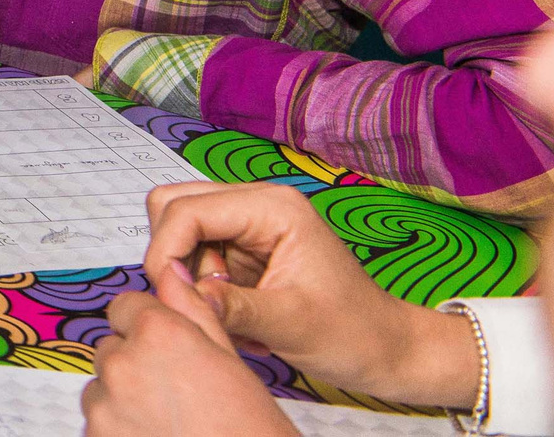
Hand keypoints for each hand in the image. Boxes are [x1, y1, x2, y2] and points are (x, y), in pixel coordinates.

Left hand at [82, 285, 293, 436]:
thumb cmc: (251, 432)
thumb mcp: (232, 364)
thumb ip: (193, 313)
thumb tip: (172, 271)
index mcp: (159, 334)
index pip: (125, 306)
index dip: (148, 327)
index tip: (168, 350)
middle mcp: (122, 363)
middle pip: (112, 347)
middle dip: (135, 365)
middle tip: (177, 397)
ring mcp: (104, 405)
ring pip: (101, 388)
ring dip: (123, 400)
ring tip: (168, 424)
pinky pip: (97, 423)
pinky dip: (118, 431)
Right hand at [139, 181, 477, 407]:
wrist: (386, 348)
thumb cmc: (353, 333)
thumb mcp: (290, 324)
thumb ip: (231, 305)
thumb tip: (175, 289)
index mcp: (272, 207)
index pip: (186, 210)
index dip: (167, 252)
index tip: (174, 297)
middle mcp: (256, 203)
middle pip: (173, 207)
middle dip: (175, 257)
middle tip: (203, 300)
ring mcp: (247, 224)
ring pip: (179, 231)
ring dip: (190, 274)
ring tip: (229, 312)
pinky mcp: (242, 247)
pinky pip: (196, 255)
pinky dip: (203, 286)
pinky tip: (238, 313)